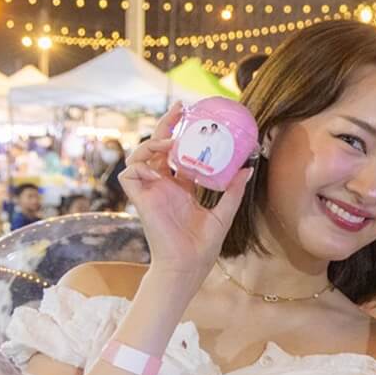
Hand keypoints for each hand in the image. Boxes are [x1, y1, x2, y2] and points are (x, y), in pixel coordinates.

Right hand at [116, 105, 252, 282]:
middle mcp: (163, 186)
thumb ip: (233, 191)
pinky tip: (157, 164)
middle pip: (158, 148)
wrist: (189, 266)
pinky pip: (128, 174)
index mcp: (181, 187)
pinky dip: (138, 164)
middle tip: (179, 109)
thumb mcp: (223, 213)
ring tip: (170, 141)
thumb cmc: (203, 245)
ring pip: (138, 156)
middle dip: (165, 125)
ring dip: (152, 143)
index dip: (180, 134)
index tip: (191, 115)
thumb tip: (247, 168)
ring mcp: (150, 191)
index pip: (177, 153)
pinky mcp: (140, 200)